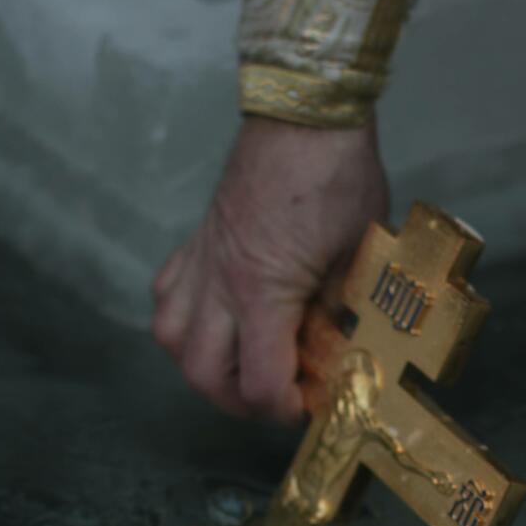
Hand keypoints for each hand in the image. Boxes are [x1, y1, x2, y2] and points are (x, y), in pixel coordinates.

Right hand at [151, 116, 388, 423]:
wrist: (305, 115)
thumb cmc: (337, 179)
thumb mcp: (357, 255)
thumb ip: (338, 311)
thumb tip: (334, 352)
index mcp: (263, 292)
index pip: (260, 381)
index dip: (284, 409)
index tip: (308, 407)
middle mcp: (220, 282)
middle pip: (202, 372)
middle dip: (236, 400)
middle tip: (272, 398)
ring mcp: (202, 259)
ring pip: (170, 336)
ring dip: (199, 363)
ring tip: (236, 364)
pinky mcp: (196, 239)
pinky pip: (167, 292)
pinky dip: (182, 318)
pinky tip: (213, 318)